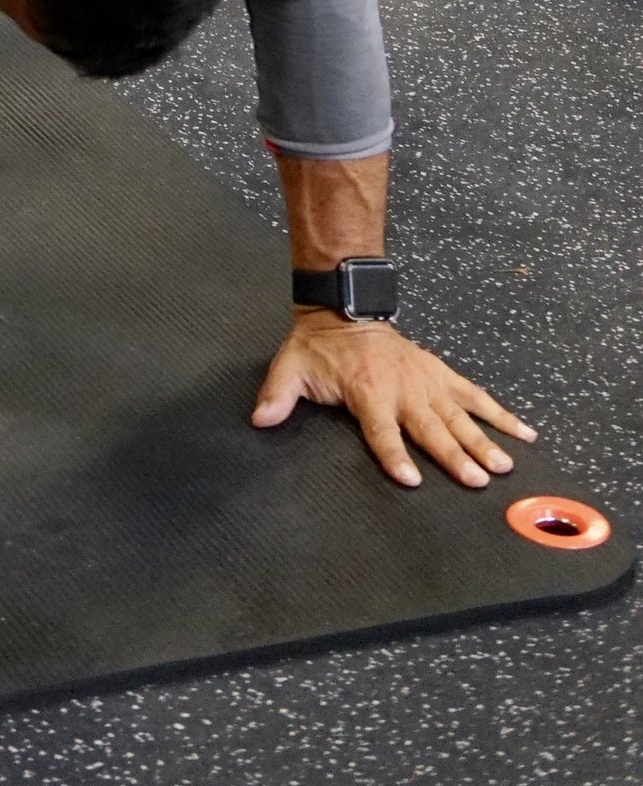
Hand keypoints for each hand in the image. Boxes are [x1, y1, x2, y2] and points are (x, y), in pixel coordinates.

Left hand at [252, 314, 533, 487]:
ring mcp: (427, 381)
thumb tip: (260, 420)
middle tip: (478, 480)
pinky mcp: (441, 373)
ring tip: (505, 466)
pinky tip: (524, 432)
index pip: (382, 431)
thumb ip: (278, 395)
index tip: (411, 479)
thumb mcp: (291, 366)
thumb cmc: (320, 345)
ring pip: (460, 415)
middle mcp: (403, 388)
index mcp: (368, 392)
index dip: (394, 454)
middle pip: (431, 428)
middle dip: (454, 455)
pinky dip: (500, 413)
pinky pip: (474, 394)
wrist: (345, 306)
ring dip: (483, 441)